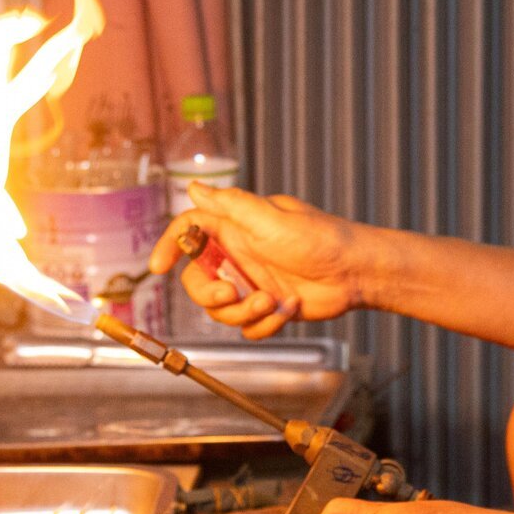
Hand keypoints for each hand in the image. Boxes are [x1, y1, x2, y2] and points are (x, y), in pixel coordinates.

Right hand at [148, 183, 369, 339]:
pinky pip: (247, 327)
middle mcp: (239, 256)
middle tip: (229, 293)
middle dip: (209, 293)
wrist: (356, 273)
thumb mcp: (271, 217)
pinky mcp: (266, 308)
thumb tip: (194, 187)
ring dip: (243, 312)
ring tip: (272, 302)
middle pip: (198, 280)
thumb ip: (229, 205)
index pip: (189, 232)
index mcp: (235, 228)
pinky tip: (289, 309)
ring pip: (221, 310)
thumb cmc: (320, 238)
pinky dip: (265, 324)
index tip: (157, 267)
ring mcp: (252, 283)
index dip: (169, 247)